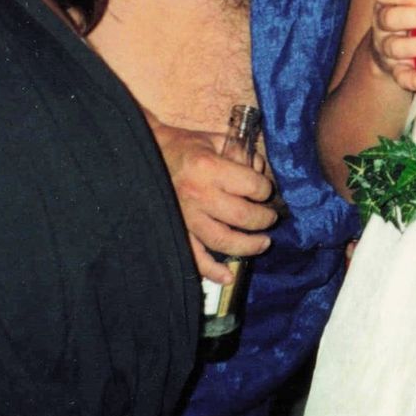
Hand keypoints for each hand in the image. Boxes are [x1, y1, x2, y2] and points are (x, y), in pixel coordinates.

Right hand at [147, 113, 277, 282]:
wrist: (145, 154)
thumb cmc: (183, 146)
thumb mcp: (213, 139)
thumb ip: (240, 153)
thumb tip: (260, 171)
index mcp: (209, 168)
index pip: (251, 186)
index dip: (265, 189)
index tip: (266, 191)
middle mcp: (198, 194)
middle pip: (242, 216)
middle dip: (263, 219)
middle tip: (270, 218)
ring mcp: (186, 216)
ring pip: (222, 240)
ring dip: (248, 246)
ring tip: (263, 243)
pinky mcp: (176, 231)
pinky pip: (194, 256)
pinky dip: (211, 271)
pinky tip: (228, 276)